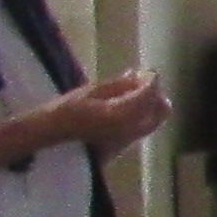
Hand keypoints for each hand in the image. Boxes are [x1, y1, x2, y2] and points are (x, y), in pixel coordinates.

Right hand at [54, 70, 171, 152]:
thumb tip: (138, 75)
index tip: (145, 71)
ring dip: (150, 104)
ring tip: (131, 93)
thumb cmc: (69, 108)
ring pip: (155, 120)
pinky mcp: (126, 146)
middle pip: (162, 109)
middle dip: (156, 94)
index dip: (151, 79)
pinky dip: (142, 114)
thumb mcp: (93, 90)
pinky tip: (125, 106)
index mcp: (122, 113)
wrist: (55, 135)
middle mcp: (132, 129)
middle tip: (141, 83)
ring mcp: (130, 140)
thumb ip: (120, 84)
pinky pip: (144, 127)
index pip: (149, 93)